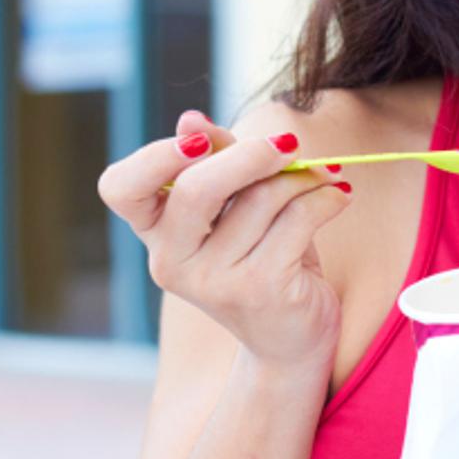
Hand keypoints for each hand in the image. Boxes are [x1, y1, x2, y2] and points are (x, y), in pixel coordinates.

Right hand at [97, 109, 350, 373]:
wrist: (290, 340)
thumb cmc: (261, 256)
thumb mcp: (235, 203)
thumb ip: (216, 158)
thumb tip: (191, 118)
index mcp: (155, 232)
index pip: (120, 188)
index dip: (155, 156)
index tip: (202, 141)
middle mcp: (172, 261)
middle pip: (196, 188)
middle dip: (250, 155)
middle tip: (288, 145)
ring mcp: (214, 282)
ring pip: (261, 198)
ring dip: (302, 178)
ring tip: (322, 180)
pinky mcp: (261, 290)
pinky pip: (298, 219)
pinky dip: (326, 198)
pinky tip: (338, 197)